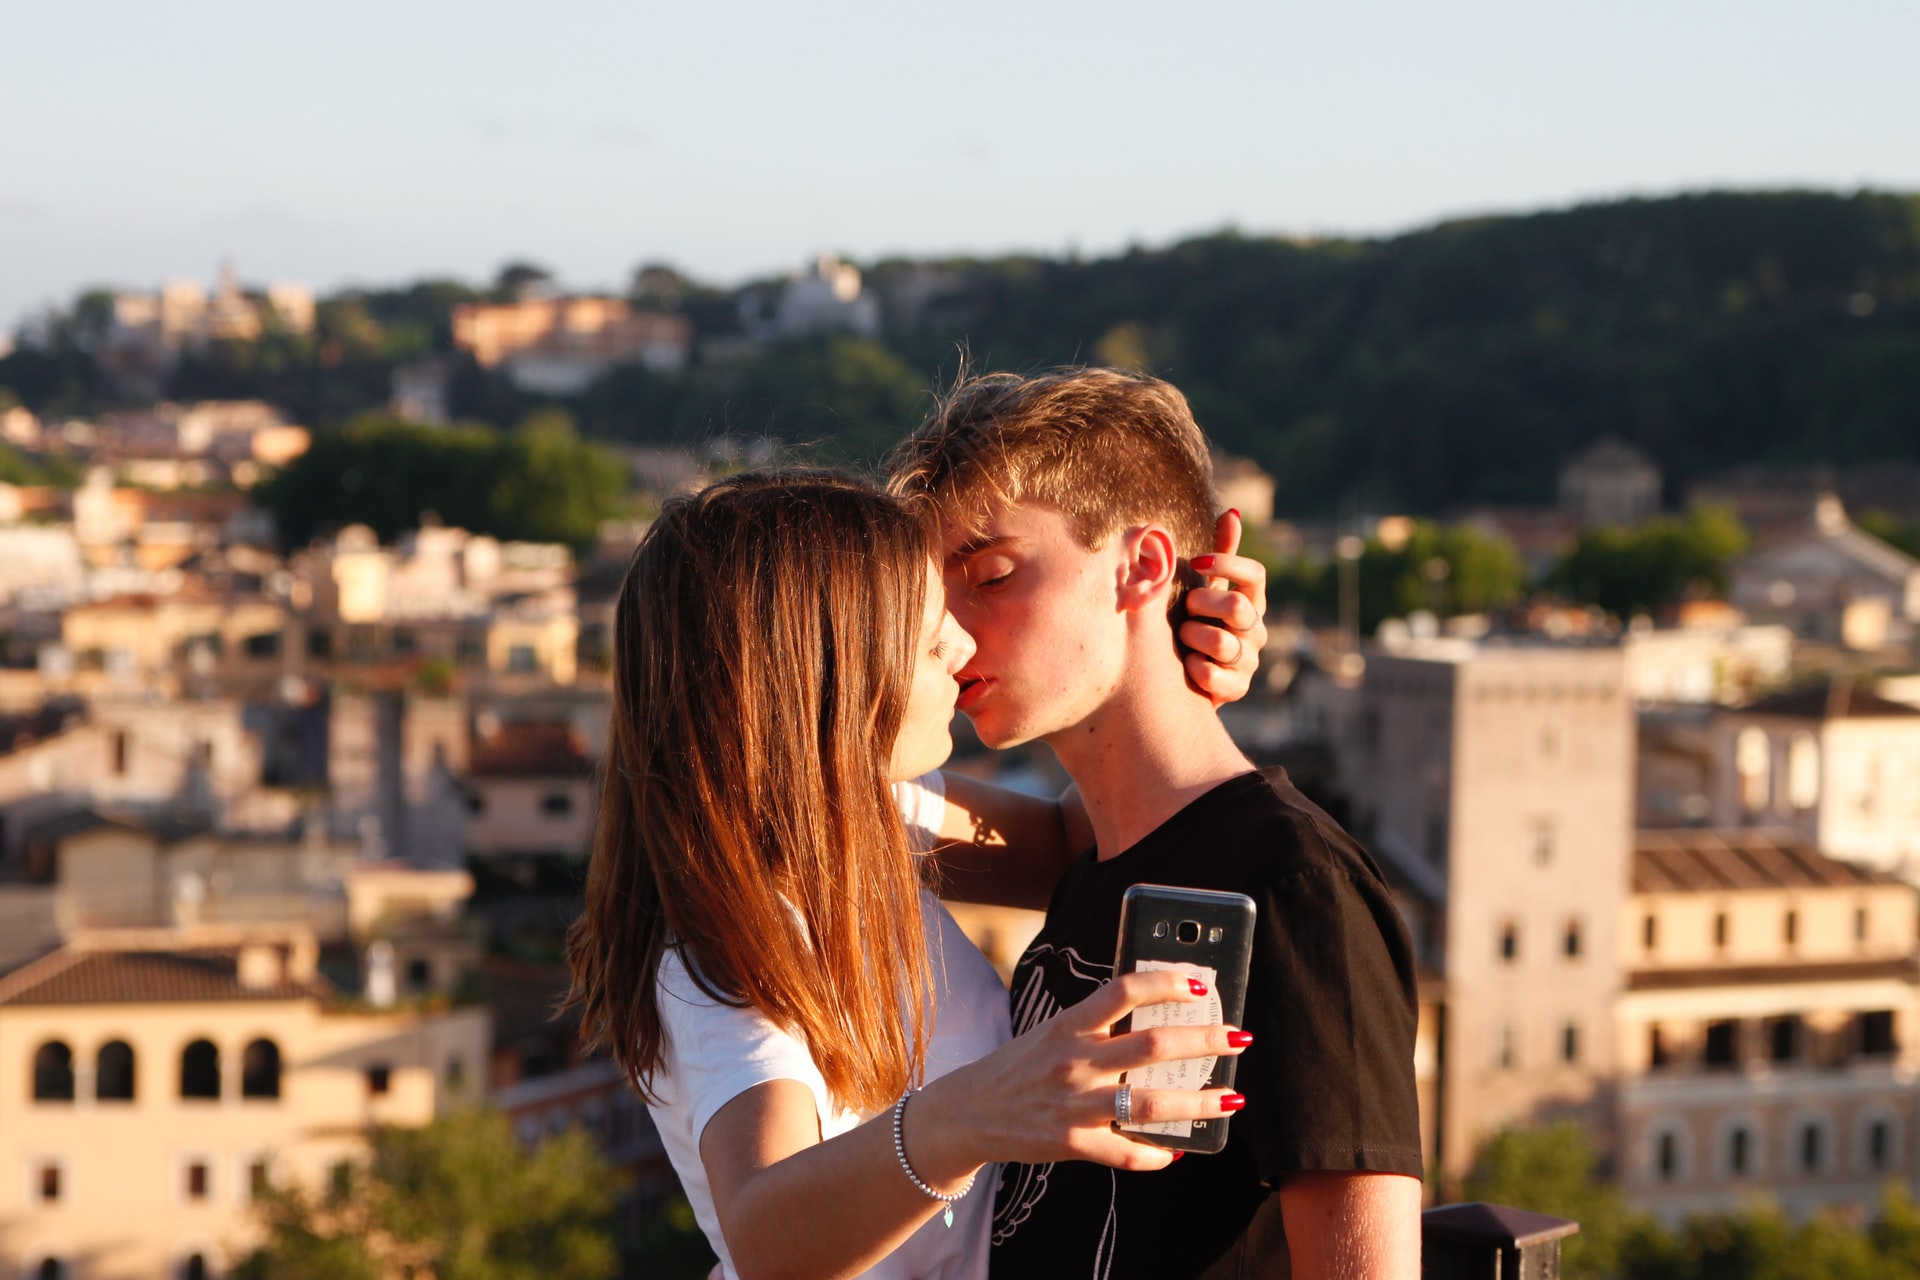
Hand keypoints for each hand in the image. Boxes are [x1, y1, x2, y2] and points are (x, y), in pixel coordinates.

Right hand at [911, 969, 1250, 1177]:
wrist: (968, 1112)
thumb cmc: (1021, 1066)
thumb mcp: (1051, 1032)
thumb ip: (1095, 1023)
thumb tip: (1156, 1013)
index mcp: (1069, 1025)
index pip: (1123, 991)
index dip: (1165, 982)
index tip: (1199, 981)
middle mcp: (1073, 1061)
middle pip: (1151, 1046)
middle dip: (1204, 1040)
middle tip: (1238, 1037)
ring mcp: (1074, 1105)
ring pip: (1150, 1104)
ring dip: (1199, 1102)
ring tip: (1232, 1098)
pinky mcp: (1072, 1143)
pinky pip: (1126, 1153)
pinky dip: (1156, 1154)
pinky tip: (1176, 1149)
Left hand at [1181, 509, 1268, 705]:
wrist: (1180, 676)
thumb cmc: (1194, 622)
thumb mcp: (1203, 587)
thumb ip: (1220, 553)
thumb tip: (1233, 512)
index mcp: (1250, 600)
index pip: (1255, 575)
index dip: (1228, 564)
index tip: (1197, 562)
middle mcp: (1256, 629)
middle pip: (1238, 607)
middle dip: (1203, 604)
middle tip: (1185, 609)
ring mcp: (1249, 660)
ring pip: (1222, 642)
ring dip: (1192, 637)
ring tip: (1181, 639)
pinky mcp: (1236, 688)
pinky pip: (1211, 674)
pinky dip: (1193, 668)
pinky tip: (1186, 665)